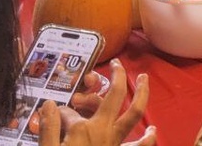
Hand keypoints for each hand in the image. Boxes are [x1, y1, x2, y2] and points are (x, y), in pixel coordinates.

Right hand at [38, 59, 154, 145]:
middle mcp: (102, 130)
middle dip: (115, 77)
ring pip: (133, 113)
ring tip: (144, 78)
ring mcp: (115, 142)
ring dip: (141, 94)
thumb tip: (49, 105)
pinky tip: (153, 131)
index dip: (59, 112)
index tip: (52, 116)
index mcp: (81, 129)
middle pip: (113, 96)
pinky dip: (147, 139)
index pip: (69, 112)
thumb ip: (48, 129)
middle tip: (116, 64)